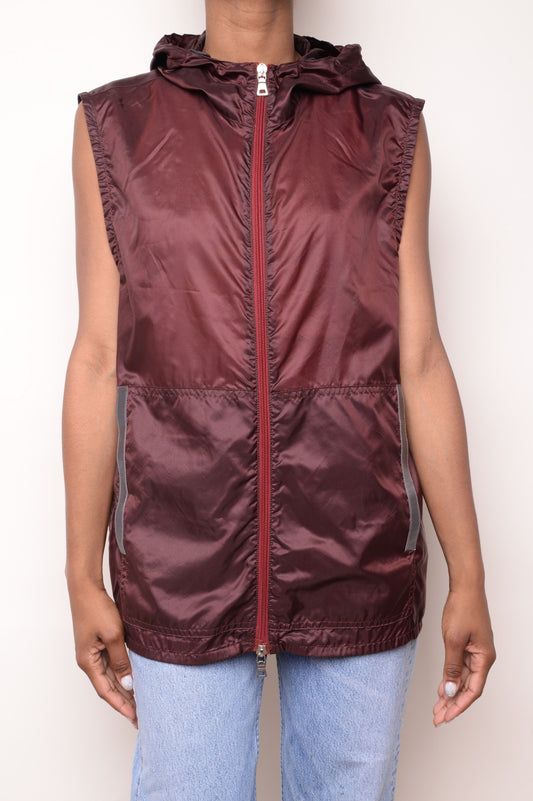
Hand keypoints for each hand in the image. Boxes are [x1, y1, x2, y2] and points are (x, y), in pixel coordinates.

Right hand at [67, 576, 137, 727]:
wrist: (86, 588)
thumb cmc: (96, 609)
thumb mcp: (113, 636)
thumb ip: (121, 661)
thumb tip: (128, 683)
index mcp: (88, 662)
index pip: (106, 691)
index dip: (121, 705)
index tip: (134, 718)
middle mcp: (88, 661)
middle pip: (108, 687)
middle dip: (124, 702)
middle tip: (141, 716)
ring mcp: (92, 653)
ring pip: (110, 677)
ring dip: (124, 690)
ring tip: (139, 703)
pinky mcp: (98, 644)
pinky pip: (111, 665)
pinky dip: (122, 675)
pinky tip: (132, 680)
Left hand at [433, 584, 495, 725]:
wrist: (465, 586)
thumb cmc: (463, 609)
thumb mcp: (454, 640)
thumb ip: (452, 667)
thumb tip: (451, 691)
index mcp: (484, 658)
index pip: (473, 690)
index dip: (459, 706)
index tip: (446, 717)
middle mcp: (482, 657)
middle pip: (468, 687)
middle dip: (453, 704)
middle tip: (438, 717)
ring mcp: (476, 650)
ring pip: (463, 678)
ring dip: (451, 693)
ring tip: (437, 707)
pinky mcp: (468, 644)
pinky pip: (460, 666)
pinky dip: (451, 677)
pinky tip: (442, 687)